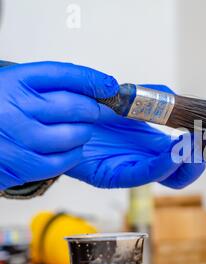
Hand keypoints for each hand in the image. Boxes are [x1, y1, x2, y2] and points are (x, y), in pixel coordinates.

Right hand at [0, 61, 117, 189]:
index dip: (93, 80)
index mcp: (15, 82)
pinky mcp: (25, 164)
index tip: (109, 85)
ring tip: (77, 130)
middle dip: (92, 109)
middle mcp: (17, 108)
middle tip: (93, 111)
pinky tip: (68, 147)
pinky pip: (66, 159)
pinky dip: (74, 153)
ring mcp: (22, 137)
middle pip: (77, 106)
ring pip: (76, 134)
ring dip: (84, 132)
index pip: (64, 75)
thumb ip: (48, 85)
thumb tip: (95, 86)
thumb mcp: (13, 86)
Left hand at [66, 85, 205, 188]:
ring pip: (166, 177)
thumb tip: (174, 97)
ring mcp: (130, 168)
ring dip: (185, 164)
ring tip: (193, 147)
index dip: (201, 149)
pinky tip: (174, 152)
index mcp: (154, 145)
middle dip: (199, 161)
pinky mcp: (112, 174)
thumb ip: (155, 96)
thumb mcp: (131, 99)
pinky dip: (163, 166)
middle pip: (181, 173)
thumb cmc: (95, 109)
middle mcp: (145, 160)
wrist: (61, 113)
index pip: (185, 156)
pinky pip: (142, 175)